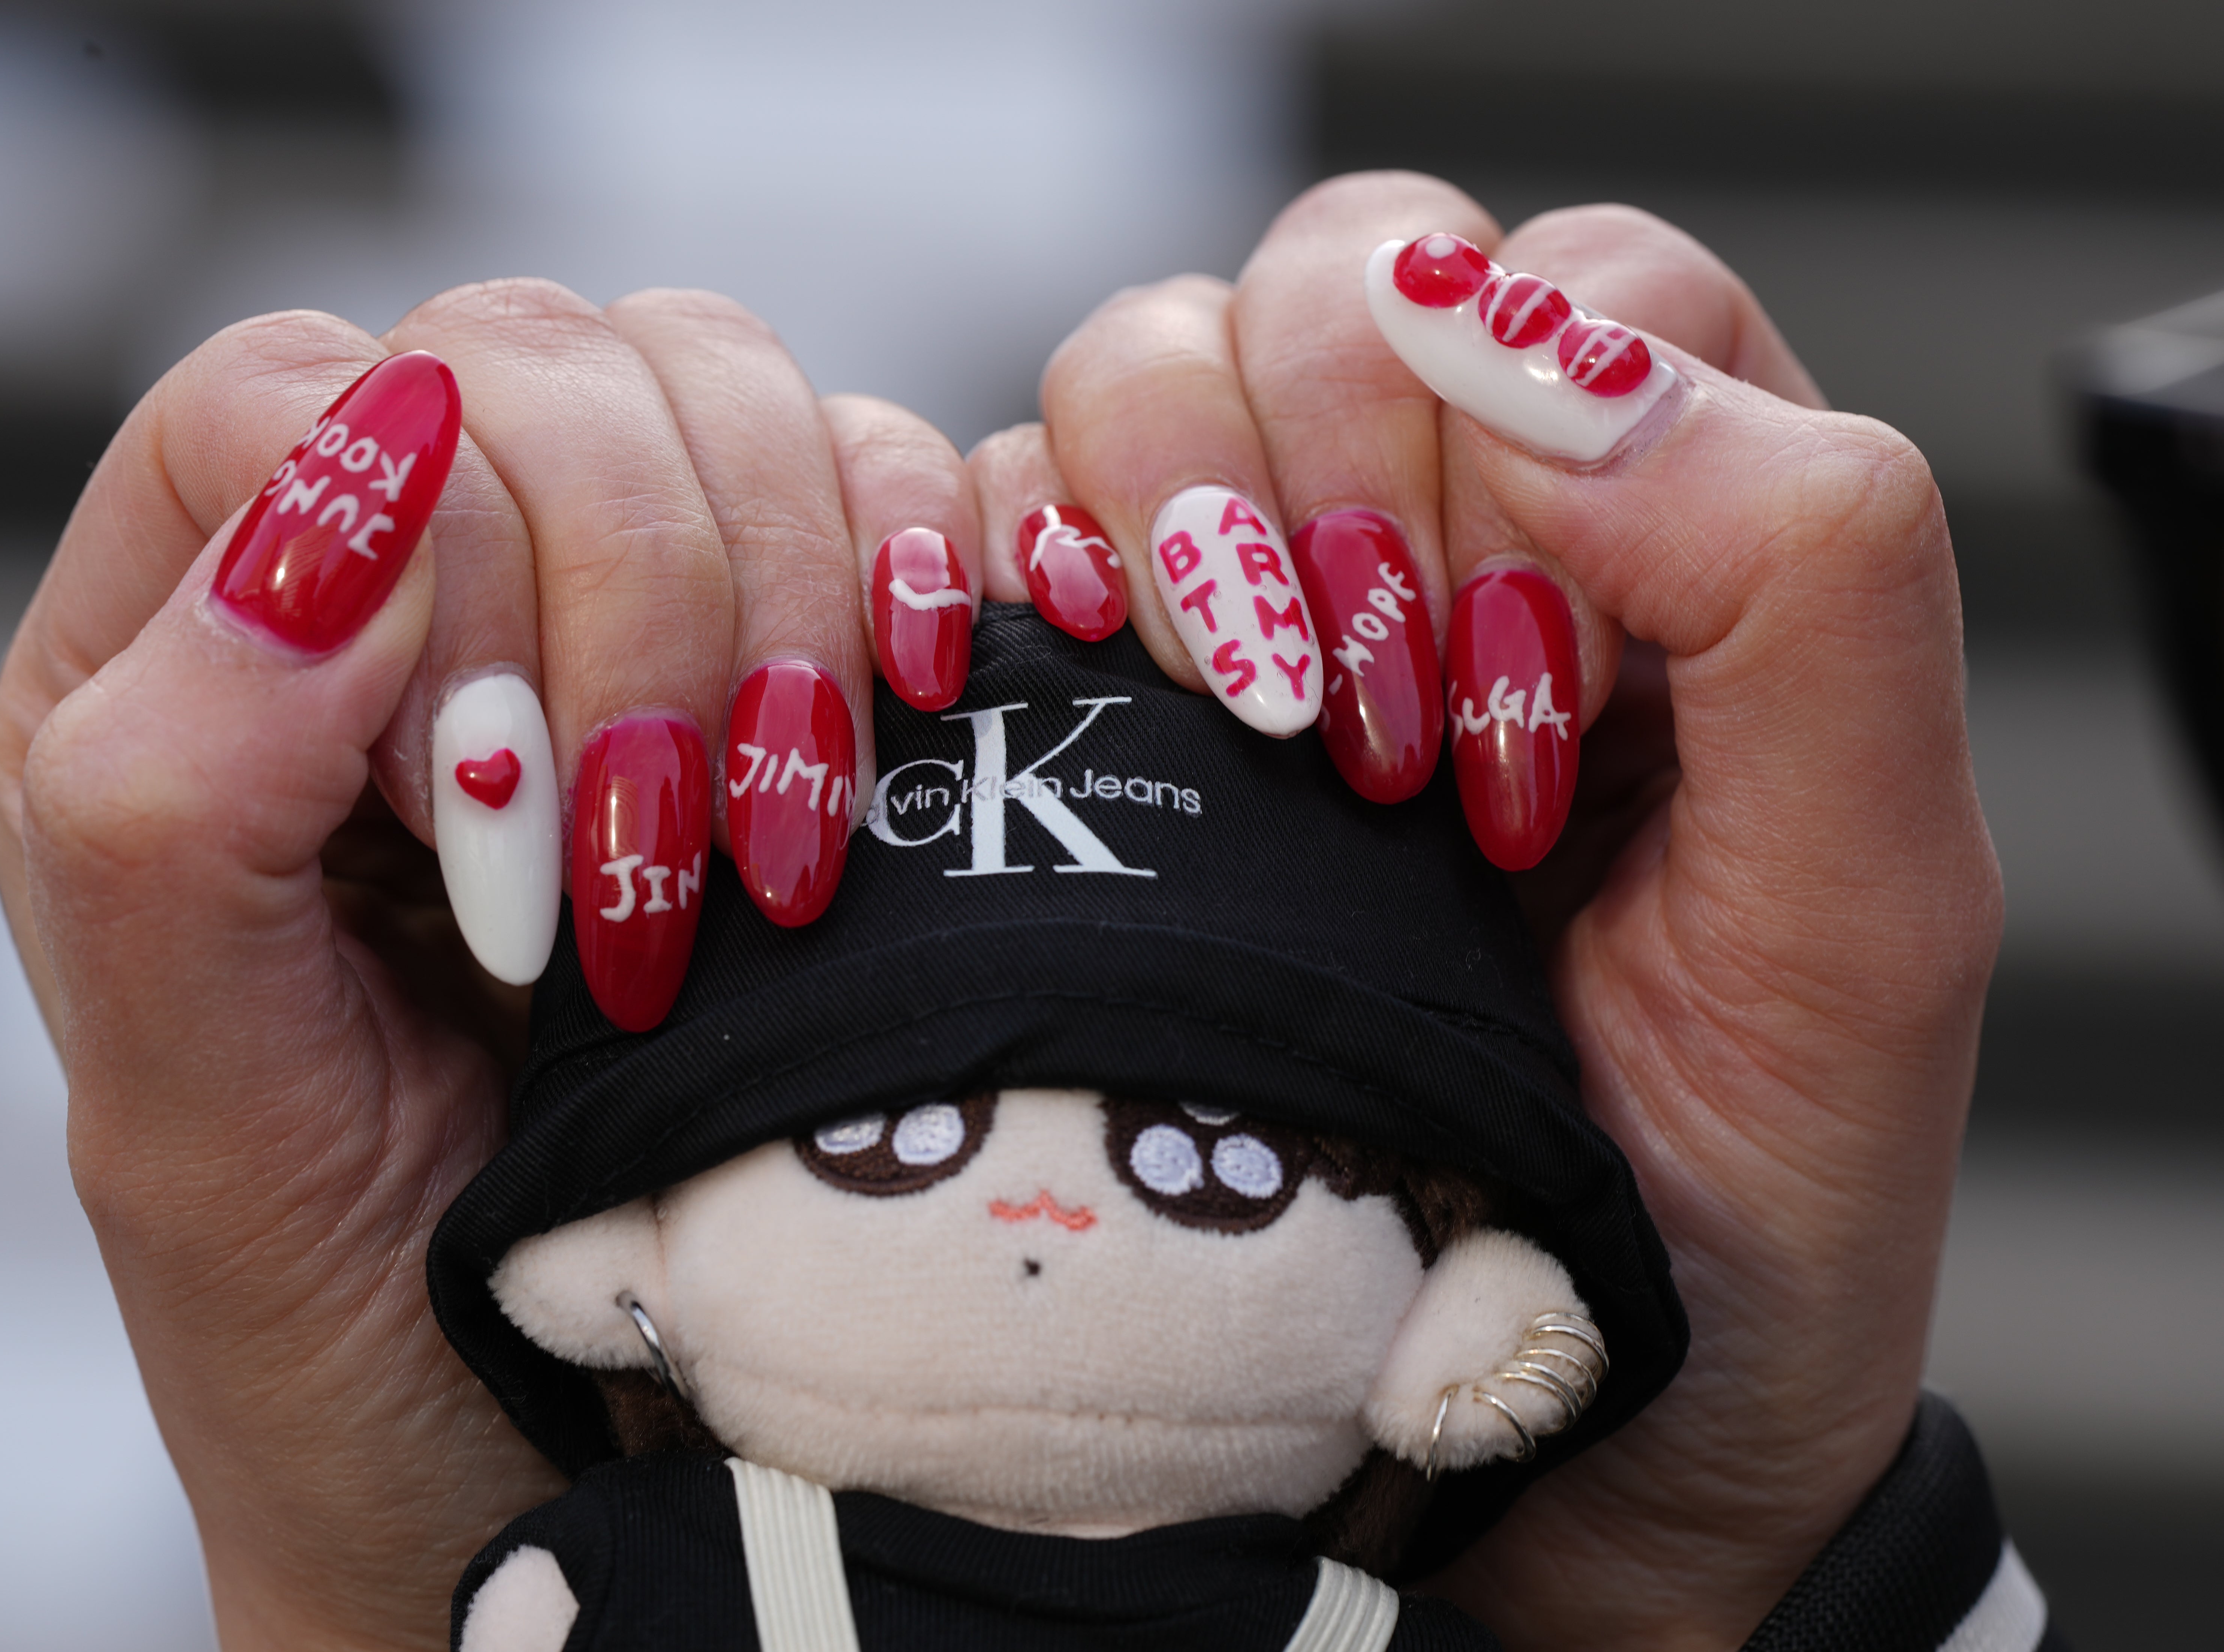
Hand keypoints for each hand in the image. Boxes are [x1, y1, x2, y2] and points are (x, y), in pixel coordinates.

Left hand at [0, 282, 978, 1650]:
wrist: (541, 1450)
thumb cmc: (336, 1293)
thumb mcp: (190, 1093)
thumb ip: (174, 795)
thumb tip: (348, 497)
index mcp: (181, 659)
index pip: (292, 402)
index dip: (430, 551)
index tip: (488, 810)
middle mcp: (388, 594)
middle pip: (528, 365)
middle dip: (631, 599)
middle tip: (645, 874)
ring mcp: (598, 604)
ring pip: (714, 382)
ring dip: (780, 593)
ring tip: (775, 855)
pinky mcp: (783, 650)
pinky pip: (876, 476)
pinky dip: (915, 558)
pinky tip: (913, 701)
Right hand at [971, 173, 2001, 1649]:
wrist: (1538, 1410)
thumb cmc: (1725, 1180)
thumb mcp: (1866, 903)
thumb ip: (1813, 583)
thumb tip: (1572, 377)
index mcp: (1682, 526)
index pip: (1572, 293)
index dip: (1514, 458)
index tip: (1510, 723)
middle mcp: (1464, 521)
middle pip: (1339, 277)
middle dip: (1318, 469)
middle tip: (1359, 739)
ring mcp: (1264, 589)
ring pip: (1145, 357)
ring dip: (1156, 511)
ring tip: (1238, 742)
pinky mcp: (1106, 687)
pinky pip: (992, 504)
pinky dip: (995, 563)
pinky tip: (1059, 700)